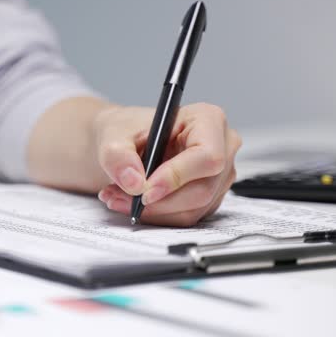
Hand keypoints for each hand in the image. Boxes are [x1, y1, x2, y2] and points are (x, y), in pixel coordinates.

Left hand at [93, 103, 240, 226]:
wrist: (125, 143)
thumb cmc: (127, 131)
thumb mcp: (113, 137)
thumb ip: (119, 157)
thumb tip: (134, 183)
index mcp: (207, 119)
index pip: (206, 156)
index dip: (177, 176)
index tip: (144, 191)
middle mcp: (222, 148)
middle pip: (202, 189)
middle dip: (158, 202)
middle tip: (120, 198)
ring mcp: (219, 176)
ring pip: (193, 209)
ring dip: (153, 211)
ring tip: (119, 198)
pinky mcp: (210, 198)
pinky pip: (186, 217)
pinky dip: (157, 215)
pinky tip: (133, 202)